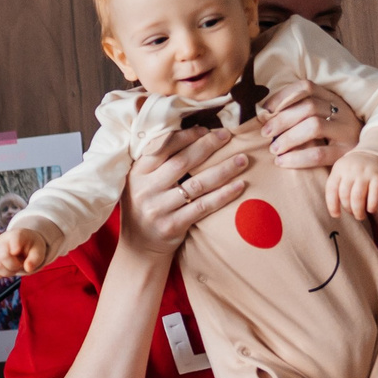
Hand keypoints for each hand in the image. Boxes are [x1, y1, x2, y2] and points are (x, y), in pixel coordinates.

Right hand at [0, 225, 49, 279]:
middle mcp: (1, 241)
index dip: (14, 245)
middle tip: (20, 264)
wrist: (18, 244)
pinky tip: (6, 269)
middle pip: (3, 257)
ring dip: (7, 272)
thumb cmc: (29, 247)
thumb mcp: (38, 251)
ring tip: (13, 267)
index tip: (16, 251)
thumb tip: (28, 268)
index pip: (14, 239)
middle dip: (14, 266)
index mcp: (18, 235)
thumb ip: (35, 259)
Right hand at [119, 125, 248, 256]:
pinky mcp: (173, 225)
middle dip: (208, 145)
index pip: (162, 147)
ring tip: (242, 159)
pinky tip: (239, 185)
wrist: (138, 248)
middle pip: (182, 162)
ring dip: (223, 169)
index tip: (206, 129)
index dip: (186, 136)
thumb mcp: (140, 183)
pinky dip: (224, 195)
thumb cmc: (145, 208)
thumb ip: (157, 163)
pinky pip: (204, 206)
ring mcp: (158, 208)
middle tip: (227, 136)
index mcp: (136, 173)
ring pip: (197, 184)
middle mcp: (145, 189)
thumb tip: (191, 134)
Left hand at [256, 81, 361, 169]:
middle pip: (308, 107)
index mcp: (332, 99)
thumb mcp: (320, 118)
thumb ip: (299, 112)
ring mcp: (346, 131)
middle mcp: (342, 111)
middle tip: (265, 133)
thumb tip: (265, 113)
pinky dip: (297, 158)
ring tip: (274, 149)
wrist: (364, 157)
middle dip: (282, 119)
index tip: (265, 109)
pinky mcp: (346, 153)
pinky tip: (282, 161)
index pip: (307, 87)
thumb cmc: (331, 137)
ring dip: (288, 137)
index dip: (283, 95)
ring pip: (314, 126)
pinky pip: (319, 154)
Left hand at [326, 148, 377, 220]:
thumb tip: (335, 211)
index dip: (332, 205)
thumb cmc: (356, 170)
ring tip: (360, 216)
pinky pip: (374, 195)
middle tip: (353, 214)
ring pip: (357, 197)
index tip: (336, 215)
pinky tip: (371, 210)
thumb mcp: (343, 172)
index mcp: (339, 169)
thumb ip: (338, 186)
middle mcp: (351, 170)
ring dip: (358, 210)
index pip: (331, 190)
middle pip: (345, 195)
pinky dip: (371, 205)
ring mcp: (366, 173)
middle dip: (348, 209)